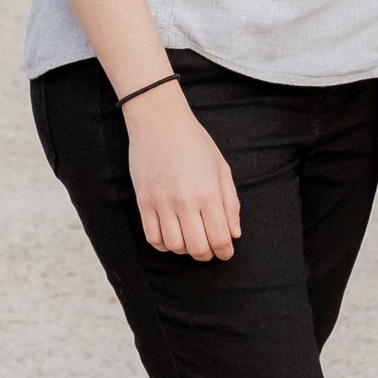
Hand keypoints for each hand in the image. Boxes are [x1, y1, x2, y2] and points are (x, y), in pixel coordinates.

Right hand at [125, 85, 242, 260]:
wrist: (159, 123)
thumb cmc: (195, 143)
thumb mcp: (221, 168)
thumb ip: (230, 202)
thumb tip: (234, 233)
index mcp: (208, 192)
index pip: (219, 237)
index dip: (225, 251)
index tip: (226, 252)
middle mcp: (184, 201)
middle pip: (196, 248)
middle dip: (207, 254)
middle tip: (210, 250)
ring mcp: (161, 203)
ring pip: (174, 246)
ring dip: (185, 250)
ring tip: (191, 240)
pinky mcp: (144, 202)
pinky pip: (152, 237)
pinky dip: (164, 245)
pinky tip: (173, 237)